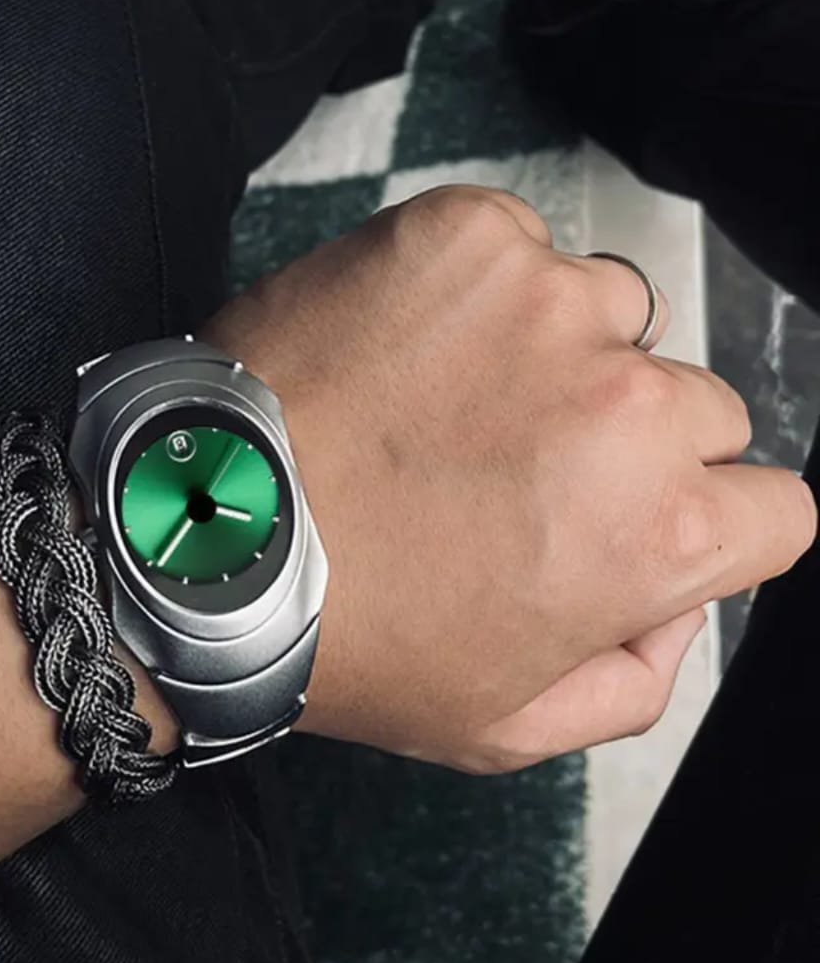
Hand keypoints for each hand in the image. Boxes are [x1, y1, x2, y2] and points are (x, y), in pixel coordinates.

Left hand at [203, 187, 814, 772]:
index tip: (643, 526)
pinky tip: (416, 350)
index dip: (710, 527)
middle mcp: (626, 401)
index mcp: (655, 529)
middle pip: (701, 408)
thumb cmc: (347, 634)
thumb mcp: (506, 725)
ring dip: (563, 359)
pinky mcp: (468, 236)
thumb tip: (674, 611)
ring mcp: (547, 302)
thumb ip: (633, 681)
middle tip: (520, 475)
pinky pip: (531, 252)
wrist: (200, 532)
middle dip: (633, 446)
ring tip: (454, 408)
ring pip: (619, 319)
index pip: (776, 508)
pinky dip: (490, 293)